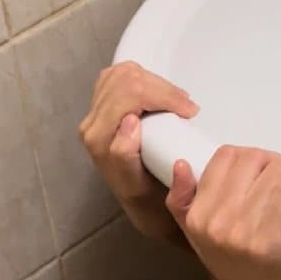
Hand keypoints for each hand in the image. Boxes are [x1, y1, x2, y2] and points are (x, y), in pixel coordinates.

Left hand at [79, 61, 198, 239]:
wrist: (144, 206)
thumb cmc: (148, 200)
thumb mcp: (139, 188)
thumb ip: (126, 156)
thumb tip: (130, 122)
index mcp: (98, 141)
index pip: (129, 96)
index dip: (163, 96)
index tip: (189, 111)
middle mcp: (91, 125)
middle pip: (126, 79)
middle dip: (162, 88)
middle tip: (187, 107)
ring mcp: (95, 113)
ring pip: (124, 72)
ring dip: (155, 82)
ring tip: (177, 102)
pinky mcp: (102, 105)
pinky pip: (119, 76)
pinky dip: (143, 79)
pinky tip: (158, 96)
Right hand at [165, 146, 280, 279]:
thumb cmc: (243, 272)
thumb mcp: (202, 240)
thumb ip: (184, 204)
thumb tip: (180, 165)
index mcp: (195, 218)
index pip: (224, 157)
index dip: (251, 159)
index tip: (265, 173)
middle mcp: (213, 223)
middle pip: (251, 159)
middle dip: (275, 163)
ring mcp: (240, 232)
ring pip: (274, 171)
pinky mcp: (269, 240)